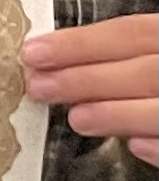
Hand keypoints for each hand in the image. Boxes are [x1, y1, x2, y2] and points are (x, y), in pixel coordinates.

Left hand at [30, 15, 157, 164]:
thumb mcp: (156, 53)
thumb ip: (134, 57)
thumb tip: (67, 63)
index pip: (136, 33)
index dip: (83, 42)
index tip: (34, 52)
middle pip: (150, 69)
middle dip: (90, 77)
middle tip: (41, 86)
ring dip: (123, 112)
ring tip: (78, 118)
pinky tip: (138, 147)